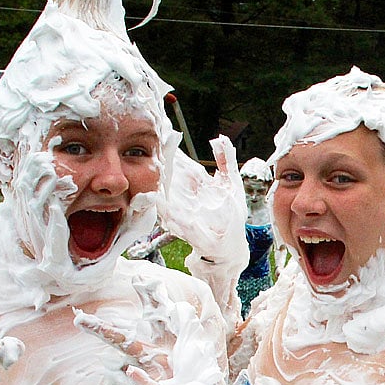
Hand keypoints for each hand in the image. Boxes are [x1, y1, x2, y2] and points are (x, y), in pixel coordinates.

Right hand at [162, 137, 249, 316]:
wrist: (231, 248)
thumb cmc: (231, 216)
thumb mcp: (233, 185)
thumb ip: (226, 160)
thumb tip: (218, 138)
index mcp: (197, 185)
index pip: (182, 165)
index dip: (172, 152)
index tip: (161, 136)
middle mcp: (188, 199)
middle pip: (172, 181)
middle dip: (161, 168)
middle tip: (151, 154)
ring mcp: (188, 215)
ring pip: (168, 201)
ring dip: (160, 192)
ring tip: (152, 180)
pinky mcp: (192, 233)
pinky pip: (179, 223)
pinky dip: (170, 216)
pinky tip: (163, 207)